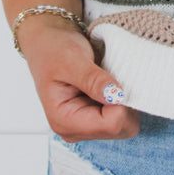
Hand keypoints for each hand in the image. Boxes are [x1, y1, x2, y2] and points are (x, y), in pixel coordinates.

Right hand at [17, 13, 138, 141]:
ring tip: (108, 80)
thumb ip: (92, 79)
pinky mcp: (95, 120)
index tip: (116, 79)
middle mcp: (75, 130)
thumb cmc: (53, 50)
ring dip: (124, 101)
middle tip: (112, 77)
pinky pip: (123, 117)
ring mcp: (86, 127)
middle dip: (124, 103)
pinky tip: (109, 85)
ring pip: (125, 124)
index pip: (111, 125)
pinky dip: (123, 100)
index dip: (121, 102)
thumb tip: (116, 95)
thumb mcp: (71, 60)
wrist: (48, 44)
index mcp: (64, 121)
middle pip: (121, 128)